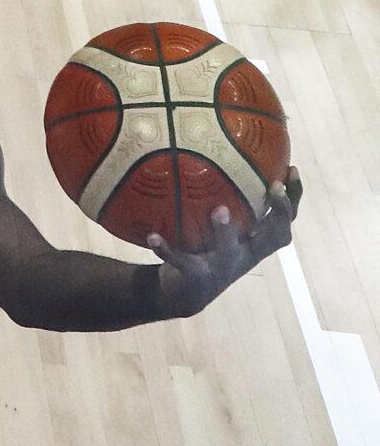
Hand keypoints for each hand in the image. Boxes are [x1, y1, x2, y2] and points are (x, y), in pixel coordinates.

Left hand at [147, 167, 302, 315]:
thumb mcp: (216, 227)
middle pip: (275, 237)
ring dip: (225, 230)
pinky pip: (180, 261)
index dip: (293, 198)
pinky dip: (166, 249)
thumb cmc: (202, 250)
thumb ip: (222, 200)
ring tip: (220, 210)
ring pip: (229, 249)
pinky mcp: (195, 278)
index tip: (292, 169)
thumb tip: (216, 153)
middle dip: (279, 212)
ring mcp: (222, 269)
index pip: (284, 221)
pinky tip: (152, 237)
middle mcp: (245, 256)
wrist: (183, 293)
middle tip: (273, 187)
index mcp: (254, 243)